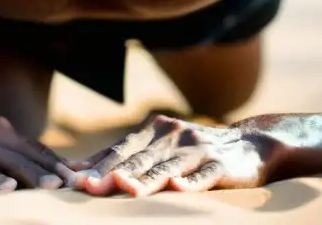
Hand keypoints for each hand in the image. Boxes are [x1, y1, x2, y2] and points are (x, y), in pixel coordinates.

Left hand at [72, 113, 275, 196]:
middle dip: (111, 173)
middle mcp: (172, 136)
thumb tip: (75, 172)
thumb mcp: (161, 148)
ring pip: (166, 167)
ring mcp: (197, 150)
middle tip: (87, 186)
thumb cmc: (193, 151)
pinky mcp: (220, 166)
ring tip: (126, 189)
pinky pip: (204, 177)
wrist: (251, 145)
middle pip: (138, 158)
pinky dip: (191, 183)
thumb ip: (124, 158)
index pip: (120, 149)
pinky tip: (179, 188)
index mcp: (155, 131)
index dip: (96, 163)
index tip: (70, 178)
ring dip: (145, 179)